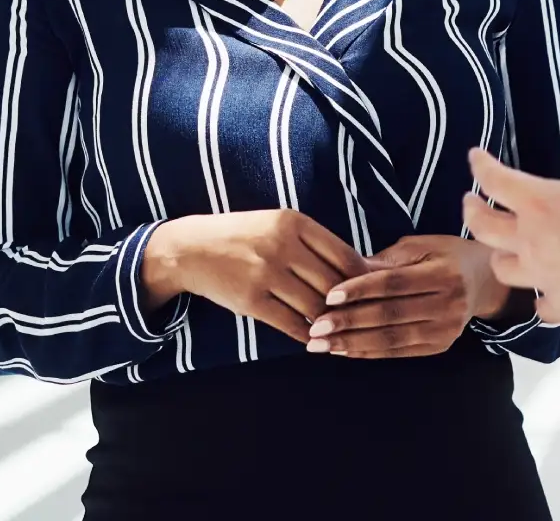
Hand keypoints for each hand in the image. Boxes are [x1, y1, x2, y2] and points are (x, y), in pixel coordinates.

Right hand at [142, 210, 364, 344]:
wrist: (190, 249)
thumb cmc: (244, 236)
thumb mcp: (278, 225)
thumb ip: (315, 244)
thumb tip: (362, 269)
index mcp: (294, 221)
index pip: (346, 255)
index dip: (363, 279)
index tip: (369, 292)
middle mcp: (281, 245)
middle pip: (334, 284)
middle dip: (348, 305)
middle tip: (358, 317)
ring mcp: (265, 274)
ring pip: (315, 307)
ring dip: (329, 322)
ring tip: (336, 328)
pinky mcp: (251, 301)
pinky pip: (291, 324)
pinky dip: (307, 334)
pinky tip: (313, 338)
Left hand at [305, 236, 518, 358]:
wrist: (484, 281)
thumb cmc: (446, 255)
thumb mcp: (421, 245)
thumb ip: (387, 260)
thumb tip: (348, 270)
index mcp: (443, 273)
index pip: (394, 283)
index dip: (361, 289)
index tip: (329, 295)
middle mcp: (448, 304)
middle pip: (390, 314)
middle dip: (349, 322)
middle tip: (316, 327)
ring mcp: (446, 330)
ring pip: (392, 338)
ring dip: (352, 343)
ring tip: (321, 345)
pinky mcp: (440, 346)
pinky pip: (398, 352)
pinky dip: (368, 352)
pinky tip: (343, 351)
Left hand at [465, 85, 559, 326]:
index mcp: (541, 203)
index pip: (494, 179)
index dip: (480, 165)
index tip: (474, 157)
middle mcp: (532, 242)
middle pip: (483, 227)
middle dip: (472, 212)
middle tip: (469, 204)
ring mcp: (544, 279)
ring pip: (503, 270)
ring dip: (499, 255)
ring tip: (500, 249)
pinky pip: (540, 307)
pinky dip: (539, 299)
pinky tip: (544, 296)